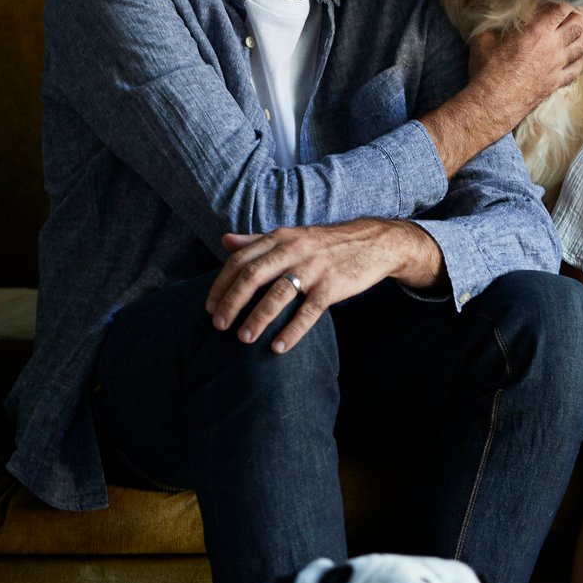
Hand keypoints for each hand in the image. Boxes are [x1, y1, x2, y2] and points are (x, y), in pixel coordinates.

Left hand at [206, 218, 436, 351]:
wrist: (373, 243)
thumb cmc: (326, 244)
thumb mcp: (291, 235)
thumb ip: (258, 240)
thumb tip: (225, 241)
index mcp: (280, 238)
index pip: (240, 260)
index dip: (221, 284)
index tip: (209, 306)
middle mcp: (294, 250)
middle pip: (253, 276)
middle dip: (232, 302)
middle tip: (218, 325)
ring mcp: (314, 268)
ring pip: (278, 294)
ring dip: (257, 318)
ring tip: (243, 339)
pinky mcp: (333, 286)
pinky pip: (308, 311)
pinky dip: (292, 330)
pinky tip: (278, 347)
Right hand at [467, 3, 582, 127]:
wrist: (493, 102)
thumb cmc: (487, 70)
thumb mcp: (483, 39)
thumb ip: (492, 24)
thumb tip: (489, 15)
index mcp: (537, 31)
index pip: (563, 8)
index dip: (567, 0)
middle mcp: (553, 46)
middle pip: (579, 24)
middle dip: (580, 15)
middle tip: (576, 12)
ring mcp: (558, 65)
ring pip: (582, 46)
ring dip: (582, 36)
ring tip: (578, 31)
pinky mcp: (557, 82)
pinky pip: (578, 69)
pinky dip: (580, 60)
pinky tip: (576, 56)